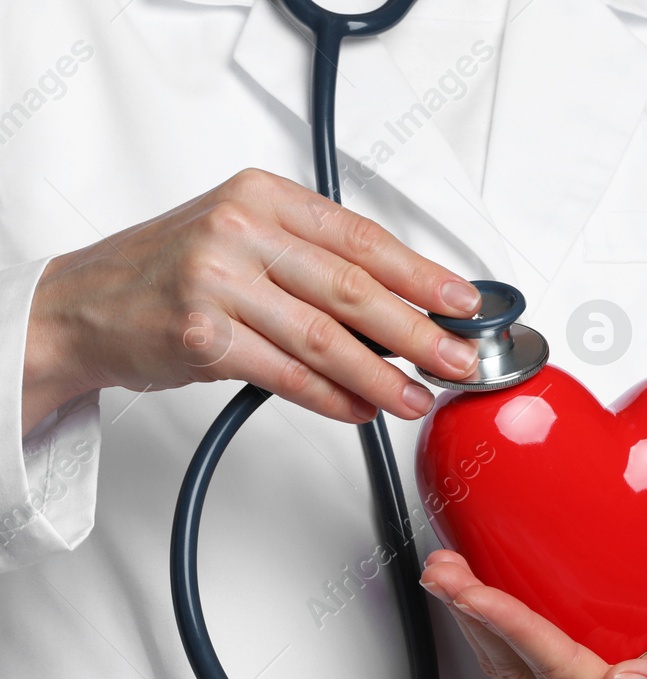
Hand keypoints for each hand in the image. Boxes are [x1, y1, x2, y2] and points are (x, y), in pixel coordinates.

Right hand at [23, 168, 483, 434]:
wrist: (80, 304)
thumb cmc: (172, 270)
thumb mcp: (244, 237)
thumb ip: (316, 261)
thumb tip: (406, 305)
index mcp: (263, 196)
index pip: (362, 238)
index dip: (422, 275)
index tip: (463, 303)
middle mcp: (240, 230)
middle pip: (353, 289)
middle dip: (418, 332)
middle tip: (457, 359)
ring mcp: (217, 281)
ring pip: (325, 338)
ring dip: (381, 376)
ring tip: (416, 398)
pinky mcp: (201, 335)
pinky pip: (287, 375)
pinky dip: (332, 398)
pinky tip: (360, 409)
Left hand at [420, 550, 646, 678]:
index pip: (558, 671)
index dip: (513, 629)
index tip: (477, 593)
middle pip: (519, 674)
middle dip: (474, 620)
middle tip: (443, 571)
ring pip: (507, 673)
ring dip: (471, 623)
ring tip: (446, 575)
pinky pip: (514, 668)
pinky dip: (487, 629)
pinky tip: (471, 597)